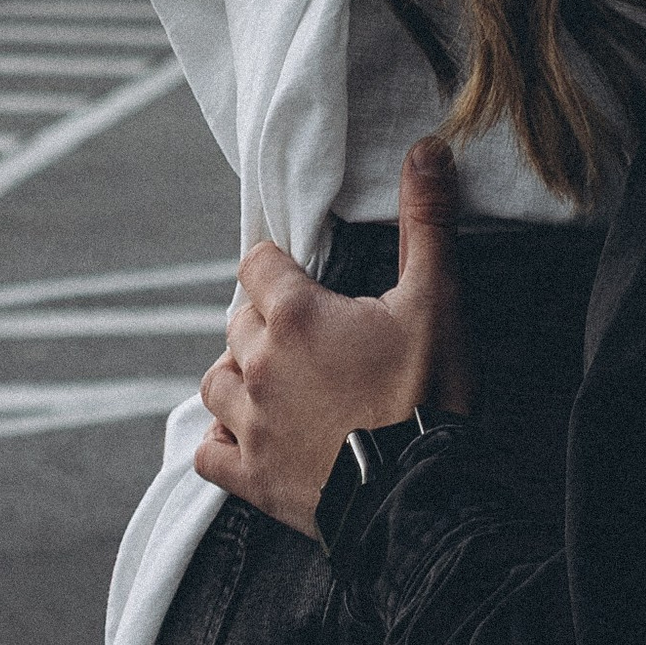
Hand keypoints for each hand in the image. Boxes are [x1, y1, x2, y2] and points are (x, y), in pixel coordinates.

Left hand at [195, 138, 471, 534]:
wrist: (421, 496)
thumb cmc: (427, 394)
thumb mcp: (437, 298)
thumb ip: (426, 221)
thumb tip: (427, 148)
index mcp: (295, 316)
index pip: (257, 265)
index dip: (278, 266)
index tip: (303, 278)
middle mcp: (259, 366)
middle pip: (237, 323)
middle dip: (264, 321)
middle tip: (306, 332)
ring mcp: (250, 425)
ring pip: (215, 383)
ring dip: (237, 375)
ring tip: (272, 379)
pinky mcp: (251, 478)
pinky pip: (208, 453)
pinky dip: (220, 442)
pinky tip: (245, 437)